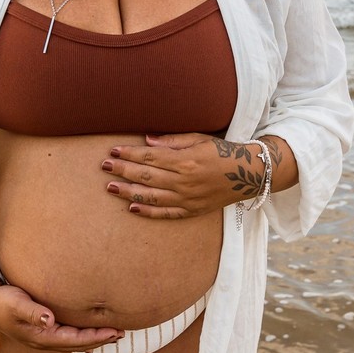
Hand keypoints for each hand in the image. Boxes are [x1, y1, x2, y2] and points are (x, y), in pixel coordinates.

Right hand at [0, 283, 123, 352]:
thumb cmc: (1, 301)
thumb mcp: (16, 304)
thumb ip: (32, 312)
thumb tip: (49, 320)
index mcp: (41, 336)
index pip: (75, 340)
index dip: (96, 337)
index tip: (114, 331)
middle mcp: (44, 339)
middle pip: (78, 343)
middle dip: (100, 339)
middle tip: (122, 333)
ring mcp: (42, 335)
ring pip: (74, 341)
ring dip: (93, 338)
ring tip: (112, 334)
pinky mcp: (41, 328)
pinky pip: (67, 335)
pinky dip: (82, 334)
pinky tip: (89, 332)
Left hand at [100, 133, 261, 218]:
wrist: (249, 174)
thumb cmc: (222, 152)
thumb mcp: (199, 138)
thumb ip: (172, 141)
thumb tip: (147, 140)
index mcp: (186, 161)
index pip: (150, 157)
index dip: (130, 154)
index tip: (113, 151)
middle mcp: (185, 181)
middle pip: (146, 176)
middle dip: (123, 170)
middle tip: (104, 166)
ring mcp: (188, 198)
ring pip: (152, 197)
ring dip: (129, 192)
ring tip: (110, 187)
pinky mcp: (192, 210)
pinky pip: (166, 214)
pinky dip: (148, 212)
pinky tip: (132, 208)